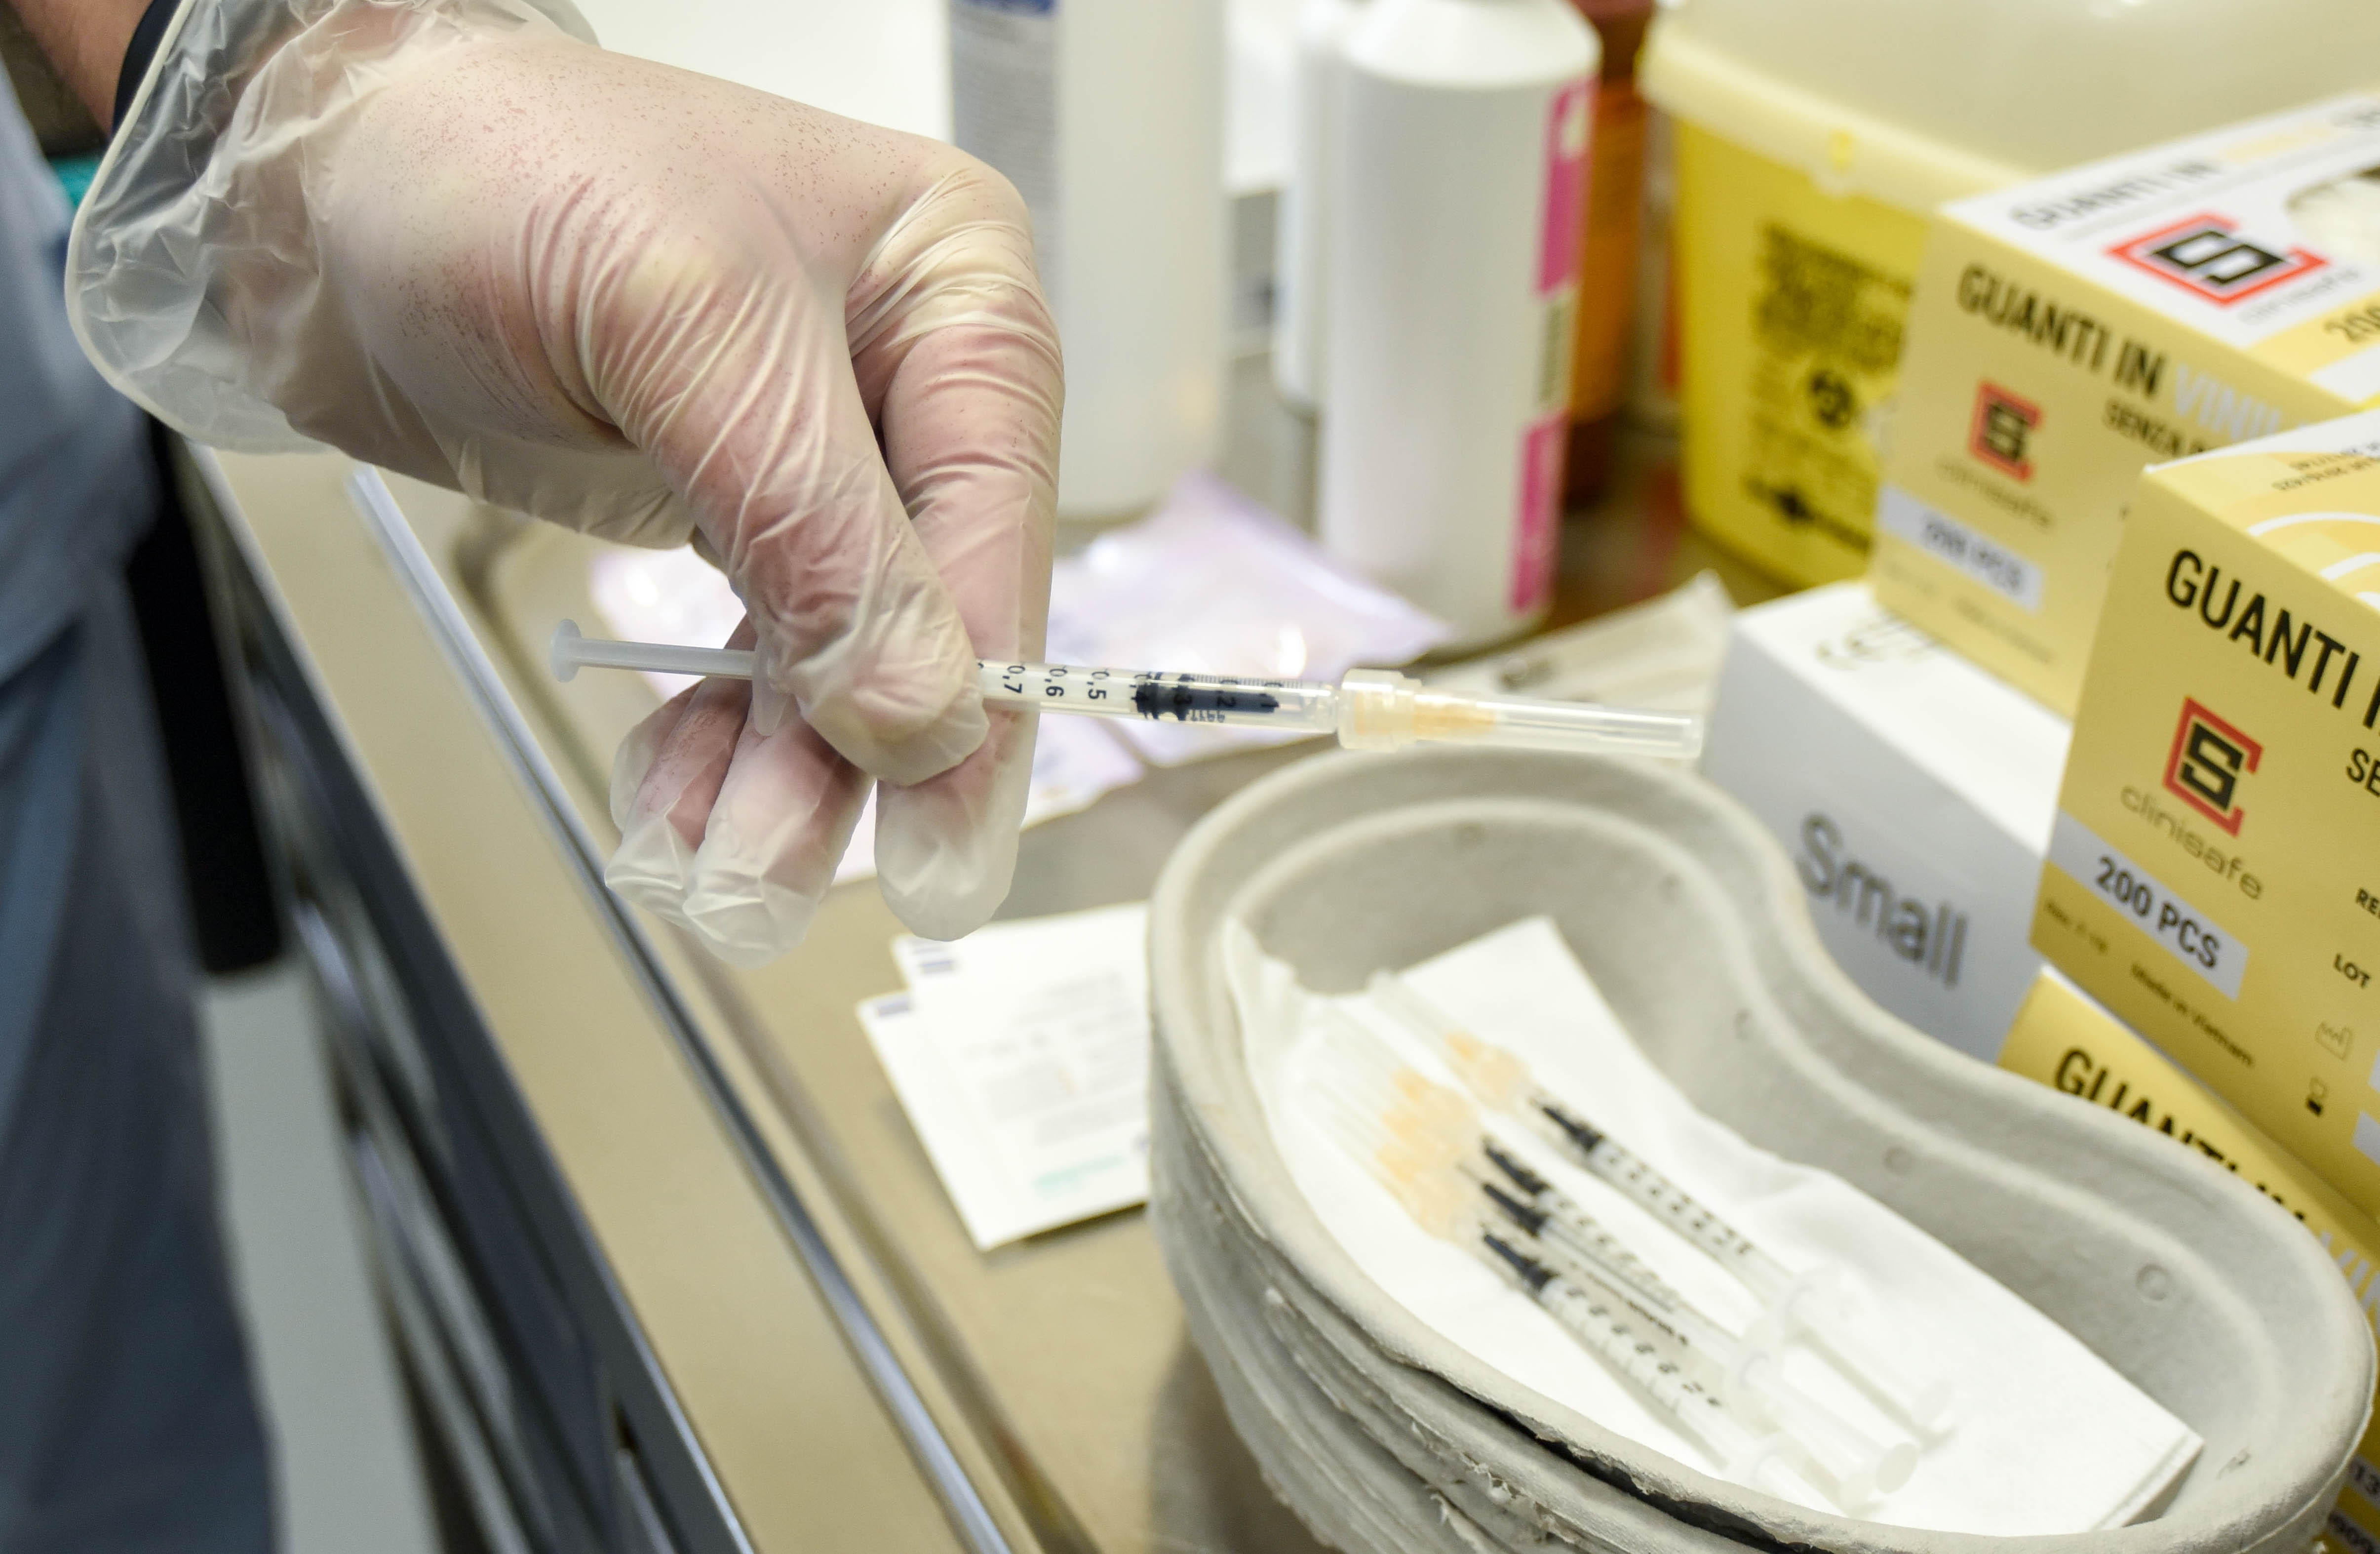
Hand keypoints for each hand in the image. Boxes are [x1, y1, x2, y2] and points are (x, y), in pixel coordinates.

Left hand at [72, 2, 1059, 961]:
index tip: (939, 828)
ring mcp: (827, 458)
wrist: (327, 184)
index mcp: (952, 289)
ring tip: (723, 881)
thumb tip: (925, 711)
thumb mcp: (674, 328)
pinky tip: (680, 802)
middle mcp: (910, 379)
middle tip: (786, 883)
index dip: (977, 680)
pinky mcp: (740, 514)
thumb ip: (812, 523)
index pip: (996, 511)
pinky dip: (724, 744)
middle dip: (858, 758)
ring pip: (848, 658)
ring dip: (783, 779)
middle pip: (933, 608)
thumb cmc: (497, 173)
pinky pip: (766, 662)